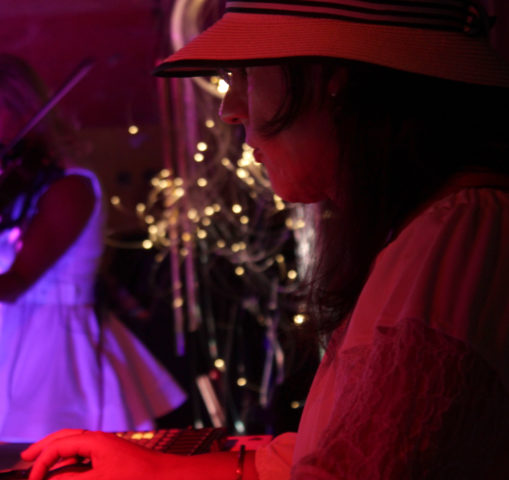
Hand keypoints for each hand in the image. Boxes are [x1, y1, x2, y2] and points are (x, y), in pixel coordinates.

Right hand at [21, 429, 171, 479]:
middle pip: (65, 437)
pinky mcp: (111, 454)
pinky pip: (85, 451)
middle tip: (26, 457)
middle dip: (45, 446)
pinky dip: (70, 456)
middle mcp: (99, 439)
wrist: (165, 475)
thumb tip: (52, 479)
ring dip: (57, 450)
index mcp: (94, 440)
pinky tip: (66, 466)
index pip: (59, 446)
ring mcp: (106, 446)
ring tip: (42, 460)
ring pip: (75, 442)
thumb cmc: (138, 477)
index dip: (41, 463)